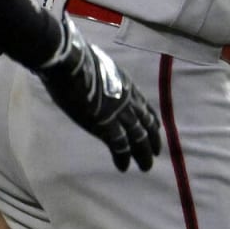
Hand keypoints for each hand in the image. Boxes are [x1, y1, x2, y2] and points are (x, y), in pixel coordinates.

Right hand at [36, 13, 162, 171]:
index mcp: (129, 86)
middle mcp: (130, 101)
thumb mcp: (103, 69)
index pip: (146, 107)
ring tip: (146, 167)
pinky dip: (123, 157)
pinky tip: (124, 167)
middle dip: (151, 141)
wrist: (71, 64)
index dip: (152, 121)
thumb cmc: (81, 61)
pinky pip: (119, 146)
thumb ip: (107, 79)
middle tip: (155, 154)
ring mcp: (119, 114)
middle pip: (146, 125)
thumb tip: (101, 80)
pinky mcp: (106, 126)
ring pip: (137, 138)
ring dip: (142, 154)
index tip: (157, 130)